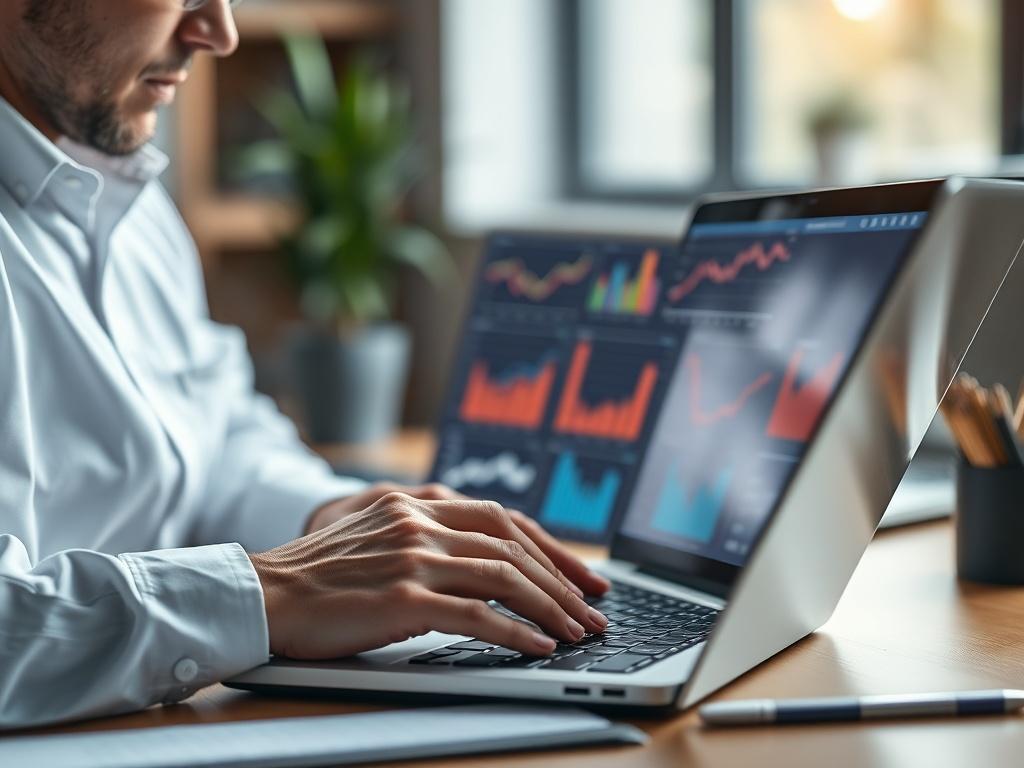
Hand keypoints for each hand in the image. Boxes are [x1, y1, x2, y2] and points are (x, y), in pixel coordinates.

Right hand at [251, 492, 609, 659]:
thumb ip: (429, 538)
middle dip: (564, 580)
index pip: (505, 519)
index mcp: (418, 501)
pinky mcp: (404, 596)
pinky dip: (515, 632)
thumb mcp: (381, 536)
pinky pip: (476, 614)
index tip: (583, 573)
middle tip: (595, 608)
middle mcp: (421, 521)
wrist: (266, 592)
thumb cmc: (322, 575)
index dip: (552, 547)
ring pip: (504, 578)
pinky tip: (539, 646)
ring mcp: (413, 556)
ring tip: (578, 632)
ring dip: (551, 608)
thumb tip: (487, 565)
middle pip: (514, 546)